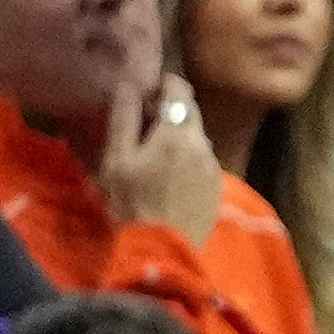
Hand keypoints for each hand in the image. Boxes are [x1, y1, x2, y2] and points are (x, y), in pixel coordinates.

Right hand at [94, 75, 222, 248]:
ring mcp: (213, 166)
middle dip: (170, 109)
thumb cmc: (131, 202)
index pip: (179, 90)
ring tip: (152, 149)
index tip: (146, 91)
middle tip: (144, 119)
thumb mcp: (117, 158)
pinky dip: (186, 156)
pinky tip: (167, 173)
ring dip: (178, 134)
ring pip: (196, 137)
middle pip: (191, 112)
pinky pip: (201, 159)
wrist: (163, 249)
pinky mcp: (217, 186)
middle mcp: (203, 145)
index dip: (163, 84)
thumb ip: (124, 118)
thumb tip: (128, 86)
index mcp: (178, 133)